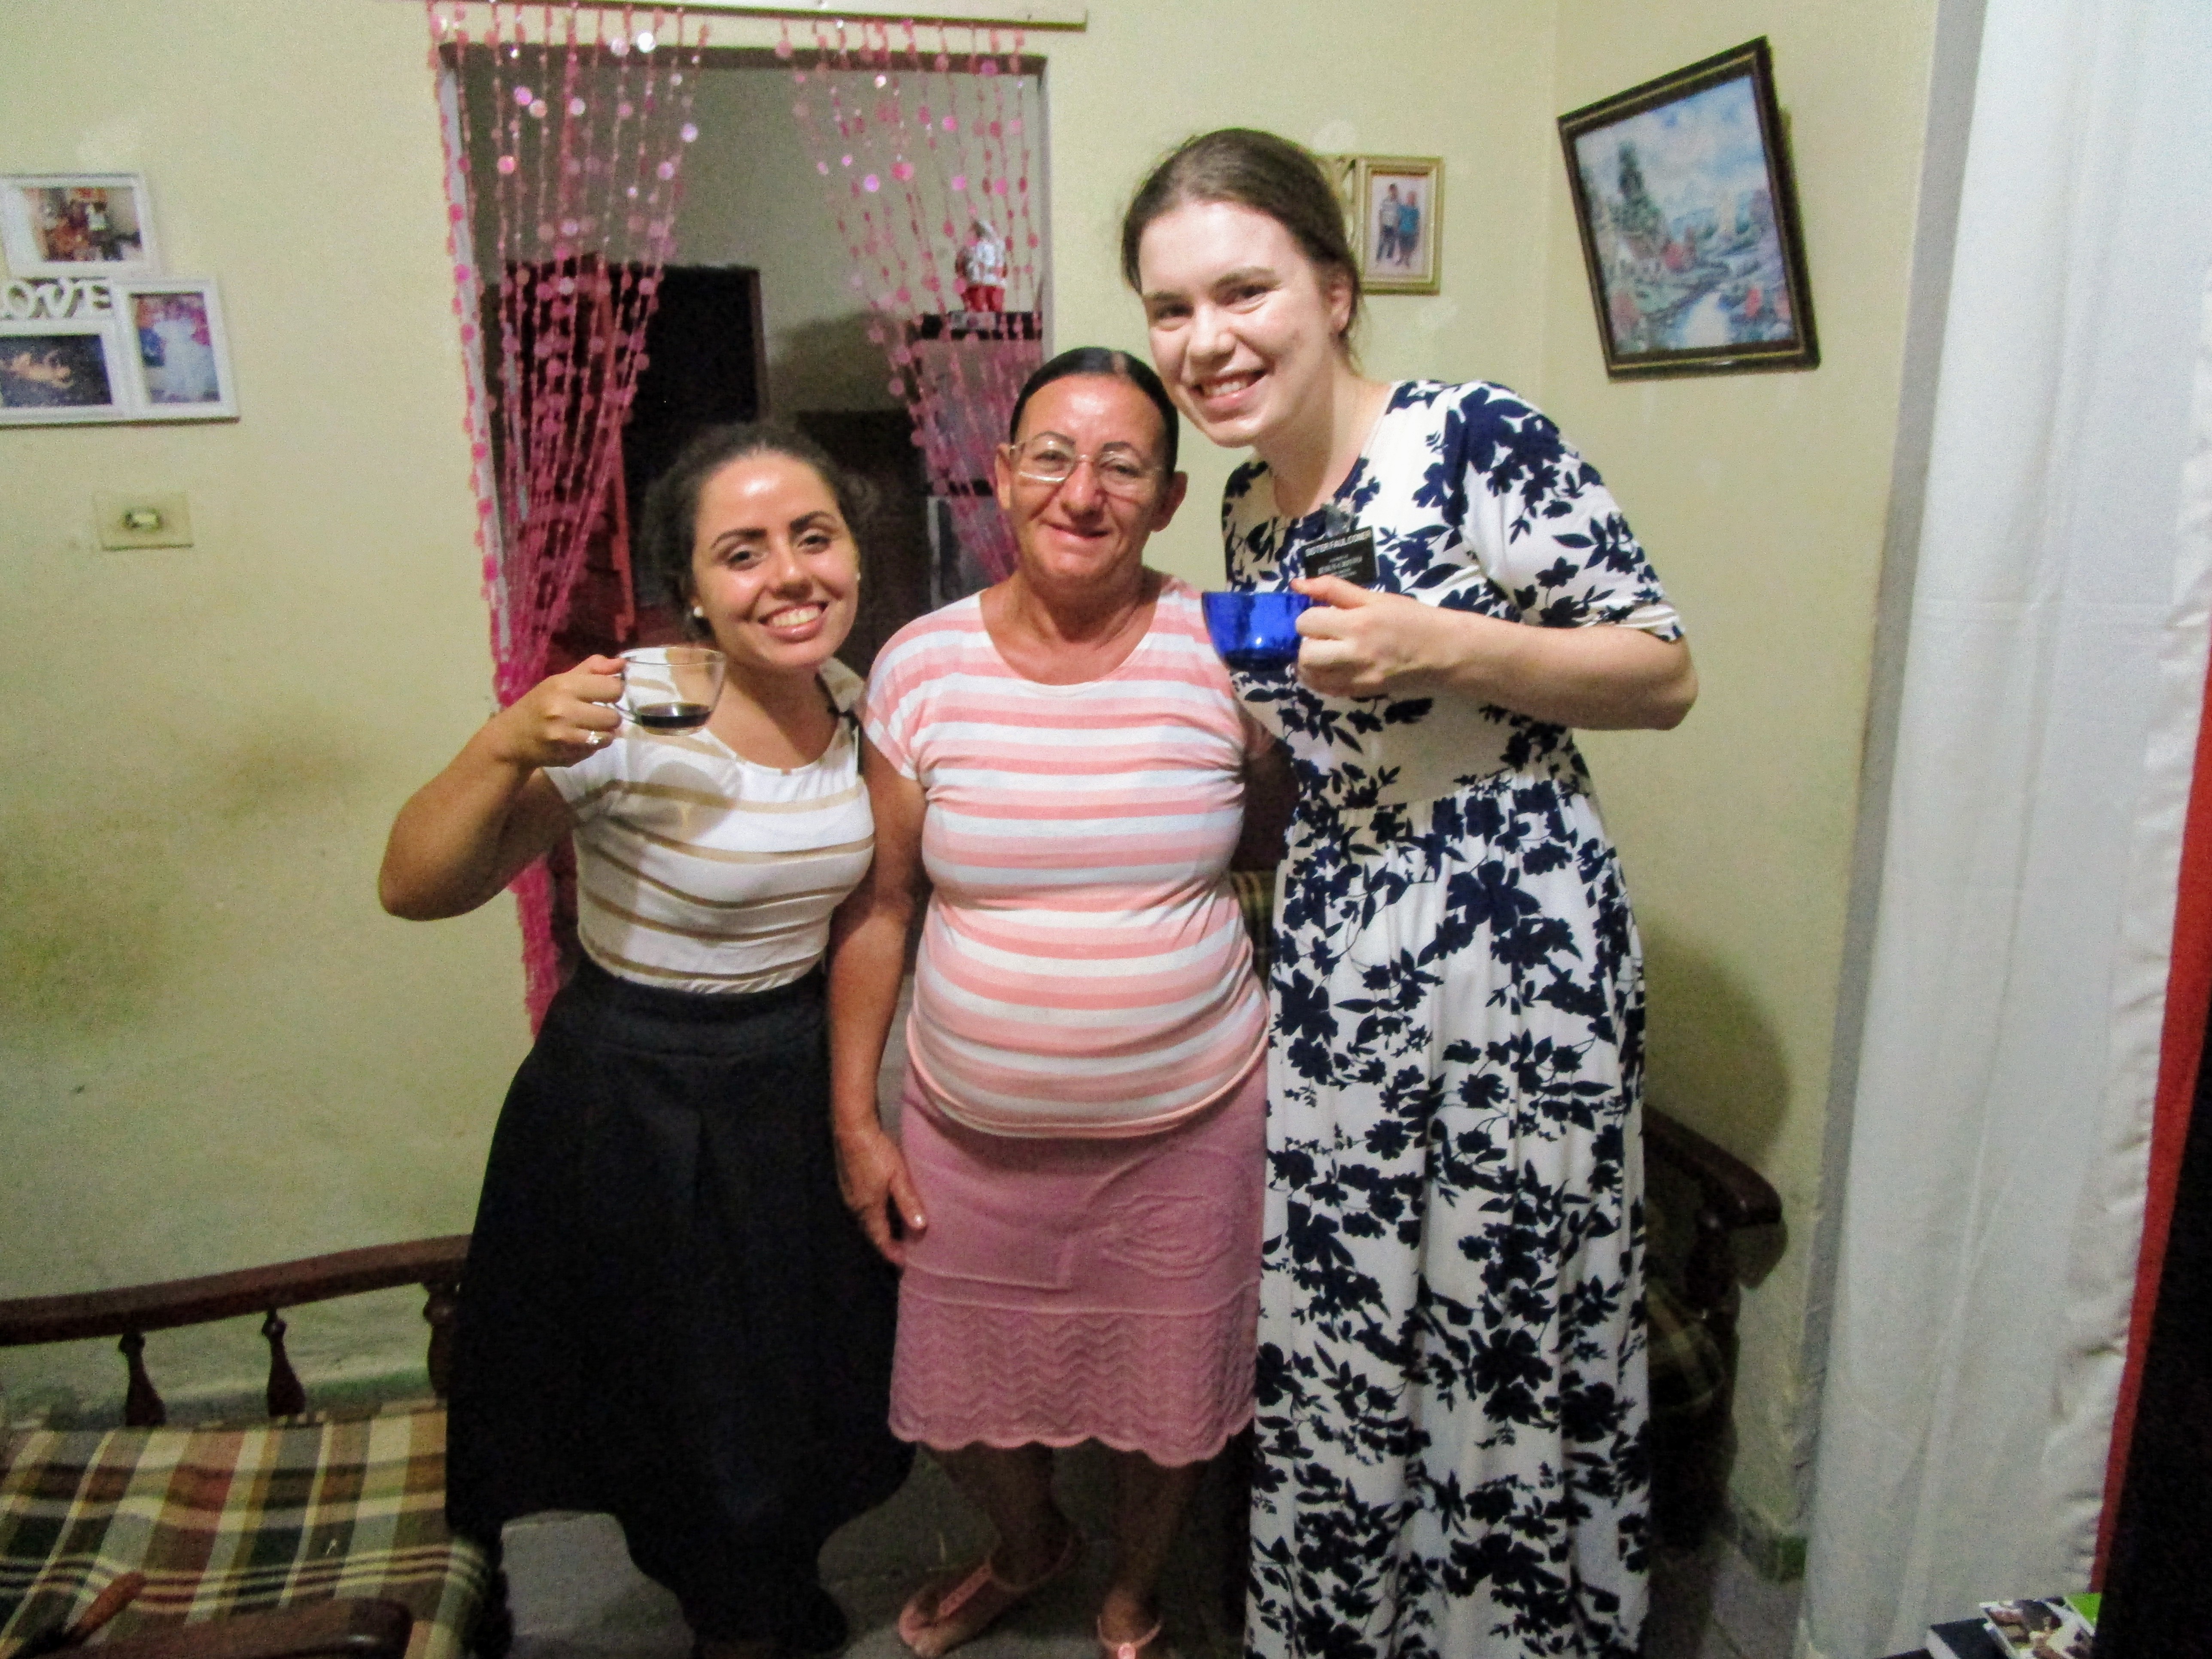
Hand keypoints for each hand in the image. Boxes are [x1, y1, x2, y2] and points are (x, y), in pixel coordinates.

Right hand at [483, 655, 624, 769]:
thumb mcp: (561, 680)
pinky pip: (596, 750)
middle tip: (596, 714)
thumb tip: (622, 663)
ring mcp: (564, 734)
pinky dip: (592, 746)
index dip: (614, 691)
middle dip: (609, 716)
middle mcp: (563, 709)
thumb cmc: (539, 704)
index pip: (613, 688)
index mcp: (564, 685)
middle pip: (614, 716)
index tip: (605, 694)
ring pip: (608, 736)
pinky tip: (578, 740)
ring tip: (589, 728)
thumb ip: (592, 670)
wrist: (512, 738)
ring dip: (603, 733)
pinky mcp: (566, 754)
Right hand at [834, 1123, 926, 1265]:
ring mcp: (849, 1194)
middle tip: (901, 1250)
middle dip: (885, 1242)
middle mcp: (855, 1205)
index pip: (879, 1238)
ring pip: (865, 1219)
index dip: (891, 1251)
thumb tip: (920, 1227)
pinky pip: (861, 1208)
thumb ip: (908, 1202)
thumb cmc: (877, 1152)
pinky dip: (873, 1215)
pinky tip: (883, 1209)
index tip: (902, 1262)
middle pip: (871, 1231)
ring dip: (879, 1228)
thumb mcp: (898, 1176)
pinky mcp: (848, 1183)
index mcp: (868, 1207)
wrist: (852, 1129)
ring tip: (895, 1233)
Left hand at [1289, 576, 1454, 698]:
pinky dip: (1319, 679)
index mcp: (1358, 623)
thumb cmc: (1412, 618)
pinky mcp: (1362, 693)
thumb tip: (1297, 584)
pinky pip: (1325, 690)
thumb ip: (1334, 589)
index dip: (1309, 617)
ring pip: (1310, 676)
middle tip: (1321, 636)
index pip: (1308, 622)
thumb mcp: (1375, 598)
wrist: (1443, 652)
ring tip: (1324, 652)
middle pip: (1305, 653)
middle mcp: (1355, 653)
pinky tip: (1330, 667)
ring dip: (1308, 663)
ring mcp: (1357, 677)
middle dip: (1306, 642)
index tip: (1323, 616)